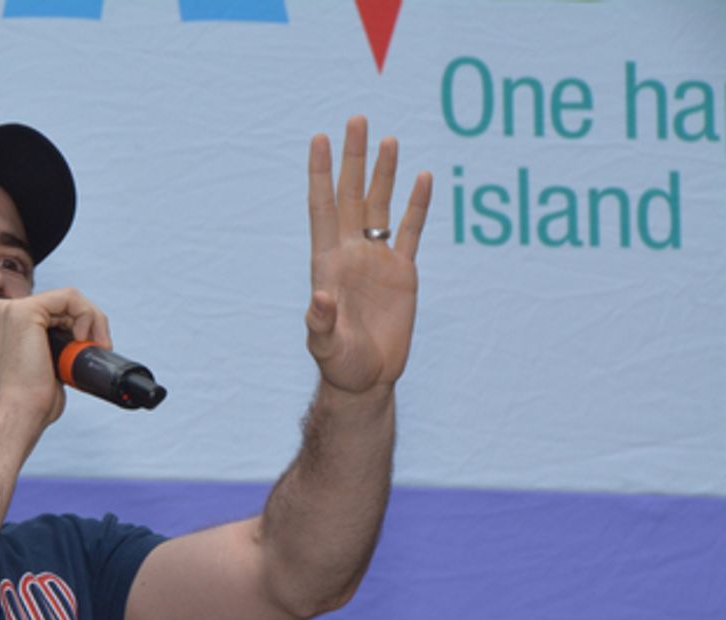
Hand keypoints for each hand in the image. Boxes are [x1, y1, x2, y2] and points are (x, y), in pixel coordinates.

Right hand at [0, 288, 112, 426]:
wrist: (18, 417)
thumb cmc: (29, 404)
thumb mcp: (41, 367)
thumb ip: (50, 349)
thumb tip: (74, 345)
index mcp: (0, 325)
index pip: (48, 313)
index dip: (74, 326)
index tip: (88, 350)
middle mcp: (0, 313)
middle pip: (59, 304)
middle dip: (88, 324)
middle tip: (100, 349)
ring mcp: (9, 309)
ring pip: (68, 299)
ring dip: (93, 320)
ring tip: (97, 347)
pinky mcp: (24, 311)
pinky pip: (70, 297)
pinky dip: (88, 314)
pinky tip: (85, 339)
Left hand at [306, 116, 432, 395]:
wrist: (367, 378)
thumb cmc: (340, 363)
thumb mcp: (325, 345)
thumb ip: (321, 321)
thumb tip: (320, 297)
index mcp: (327, 263)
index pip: (322, 208)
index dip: (320, 174)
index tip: (319, 139)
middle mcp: (351, 253)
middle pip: (352, 195)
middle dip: (353, 158)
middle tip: (356, 119)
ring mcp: (377, 259)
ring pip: (381, 205)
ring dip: (384, 172)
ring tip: (388, 138)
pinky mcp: (403, 271)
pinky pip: (411, 230)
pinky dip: (417, 204)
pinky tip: (422, 176)